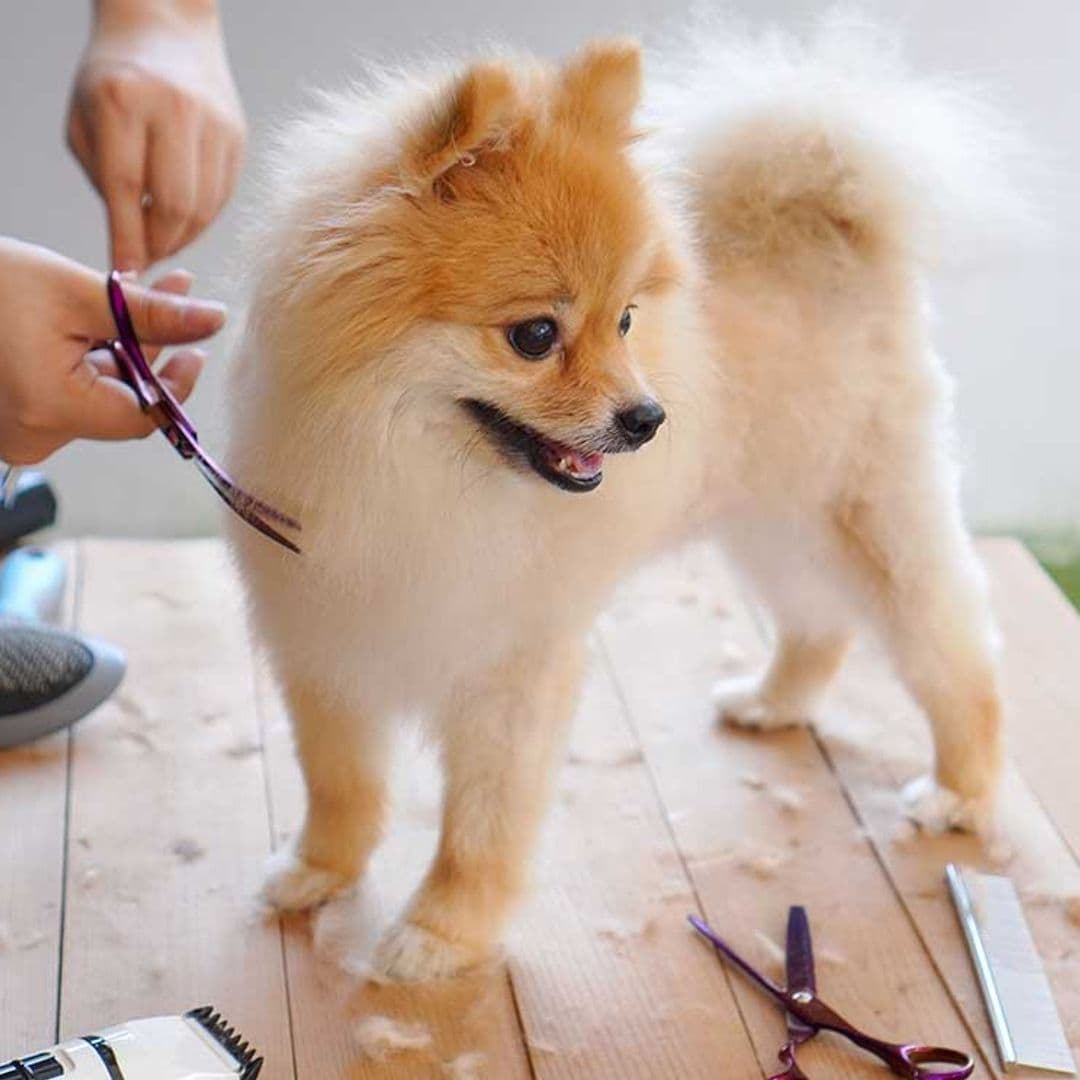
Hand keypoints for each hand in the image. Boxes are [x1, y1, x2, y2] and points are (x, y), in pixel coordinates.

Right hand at [0, 237, 225, 464]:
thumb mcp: (75, 292)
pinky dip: (88, 356)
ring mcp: (20, 430)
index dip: (176, 382)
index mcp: (52, 412)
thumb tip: (213, 320)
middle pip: (121, 402)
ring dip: (123, 346)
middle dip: (151, 348)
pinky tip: (101, 313)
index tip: (195, 345)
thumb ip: (150, 315)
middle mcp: (35, 436)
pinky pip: (66, 391)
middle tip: (176, 294)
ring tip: (140, 287)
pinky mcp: (12, 416)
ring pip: (95, 392)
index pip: (144, 418)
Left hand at [66, 0, 246, 270]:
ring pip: (205, 208)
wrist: (166, 28)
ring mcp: (214, 123)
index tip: (126, 270)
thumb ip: (104, 182)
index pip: (127, 189)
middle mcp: (175, 109)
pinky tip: (183, 216)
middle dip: (160, 244)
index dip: (128, 239)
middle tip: (146, 257)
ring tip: (163, 240)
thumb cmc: (114, 81)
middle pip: (176, 207)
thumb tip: (131, 248)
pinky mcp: (237, 136)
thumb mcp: (86, 122)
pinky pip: (223, 197)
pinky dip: (202, 217)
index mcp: (124, 100)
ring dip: (183, 237)